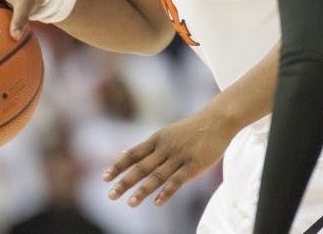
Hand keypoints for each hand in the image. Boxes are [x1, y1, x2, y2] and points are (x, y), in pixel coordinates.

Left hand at [102, 107, 236, 207]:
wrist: (218, 120)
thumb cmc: (191, 129)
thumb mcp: (165, 133)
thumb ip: (145, 147)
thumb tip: (121, 154)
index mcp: (157, 139)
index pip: (133, 154)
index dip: (118, 166)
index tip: (104, 178)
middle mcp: (165, 148)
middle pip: (141, 167)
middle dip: (125, 182)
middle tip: (111, 196)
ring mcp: (180, 157)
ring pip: (157, 176)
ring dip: (142, 190)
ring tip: (130, 203)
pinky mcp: (194, 165)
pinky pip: (177, 180)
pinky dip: (166, 192)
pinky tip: (157, 203)